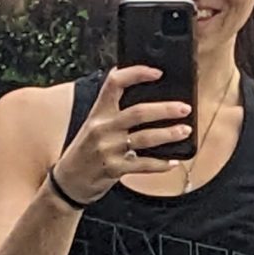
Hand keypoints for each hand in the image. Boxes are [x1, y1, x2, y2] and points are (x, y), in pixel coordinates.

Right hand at [53, 66, 193, 201]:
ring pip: (145, 138)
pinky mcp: (114, 169)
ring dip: (169, 134)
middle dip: (165, 109)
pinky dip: (161, 164)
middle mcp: (102, 127)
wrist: (68, 181)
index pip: (115, 83)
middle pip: (139, 112)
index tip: (158, 73)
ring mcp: (108, 149)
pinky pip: (143, 165)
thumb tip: (148, 97)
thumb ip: (114, 111)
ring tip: (185, 131)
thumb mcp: (94, 124)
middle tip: (185, 108)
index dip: (137, 73)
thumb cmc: (86, 149)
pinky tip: (173, 161)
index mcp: (98, 112)